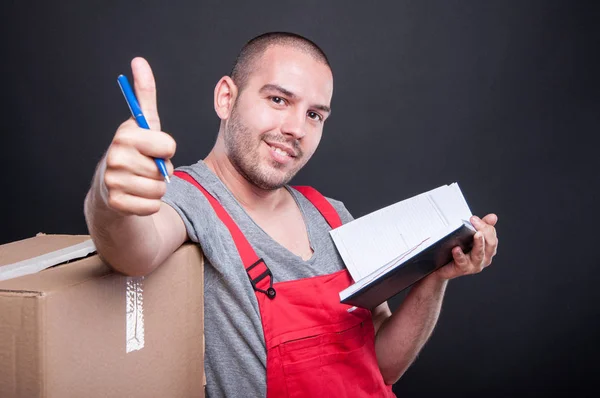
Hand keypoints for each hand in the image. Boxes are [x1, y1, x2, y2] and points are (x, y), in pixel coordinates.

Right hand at [101, 57, 175, 215]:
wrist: (109, 188)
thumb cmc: (133, 152)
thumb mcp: (142, 124)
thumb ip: (144, 95)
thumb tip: (139, 62)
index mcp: (125, 134)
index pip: (169, 146)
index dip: (166, 150)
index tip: (154, 148)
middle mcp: (115, 156)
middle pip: (164, 171)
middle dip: (161, 172)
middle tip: (146, 167)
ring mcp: (113, 181)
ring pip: (159, 190)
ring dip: (156, 188)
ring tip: (141, 181)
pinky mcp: (116, 203)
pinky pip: (152, 206)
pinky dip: (150, 204)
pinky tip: (137, 196)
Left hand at [433, 214, 498, 280]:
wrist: (443, 268)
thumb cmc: (459, 252)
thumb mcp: (470, 237)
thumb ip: (481, 227)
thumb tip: (493, 217)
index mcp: (488, 250)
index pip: (492, 236)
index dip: (486, 226)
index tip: (474, 218)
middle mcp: (485, 258)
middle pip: (490, 244)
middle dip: (484, 231)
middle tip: (474, 222)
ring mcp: (475, 265)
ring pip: (480, 254)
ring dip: (479, 243)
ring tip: (476, 234)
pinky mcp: (463, 269)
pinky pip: (463, 262)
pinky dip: (460, 255)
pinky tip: (456, 249)